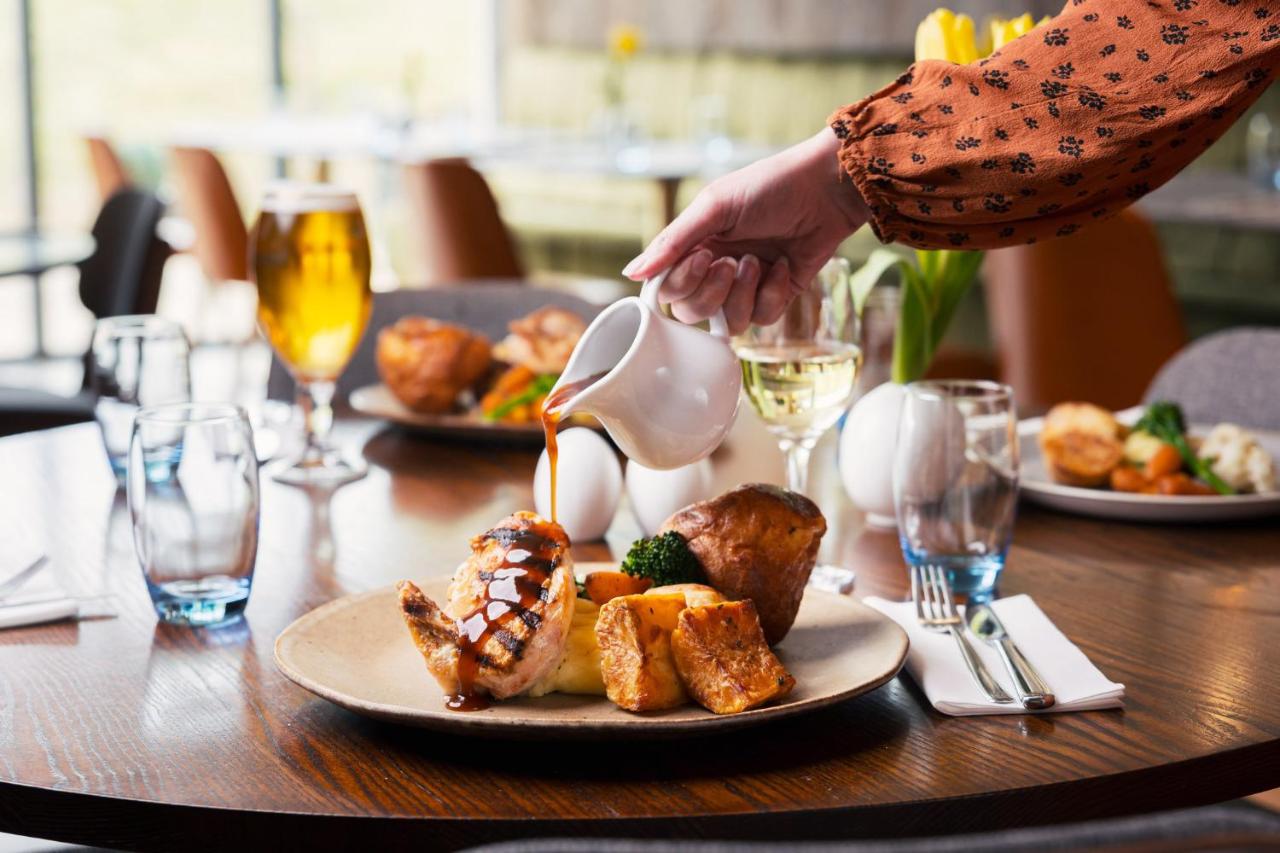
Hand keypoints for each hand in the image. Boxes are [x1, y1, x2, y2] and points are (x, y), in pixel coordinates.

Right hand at [622, 127, 869, 333]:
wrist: (826, 189)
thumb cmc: (769, 187)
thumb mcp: (714, 207)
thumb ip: (672, 242)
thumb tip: (632, 273)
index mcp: (693, 247)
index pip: (667, 290)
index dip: (681, 283)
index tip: (704, 255)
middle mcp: (714, 270)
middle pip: (692, 314)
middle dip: (712, 293)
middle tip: (732, 261)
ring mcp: (745, 287)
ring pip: (728, 323)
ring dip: (743, 295)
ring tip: (759, 261)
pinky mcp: (776, 296)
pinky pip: (761, 319)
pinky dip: (772, 293)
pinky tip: (783, 265)